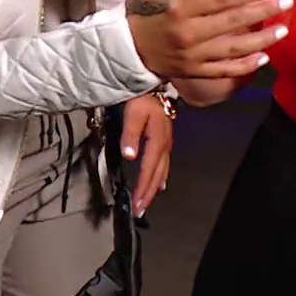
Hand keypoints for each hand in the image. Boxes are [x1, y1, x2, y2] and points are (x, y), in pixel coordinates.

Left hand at [117, 93, 171, 216]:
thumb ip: (131, 134)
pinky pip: (164, 165)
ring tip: (146, 202)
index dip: (142, 188)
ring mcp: (166, 144)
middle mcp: (164, 146)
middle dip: (148, 194)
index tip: (136, 204)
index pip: (148, 170)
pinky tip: (160, 183)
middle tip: (140, 211)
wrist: (154, 84)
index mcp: (157, 142)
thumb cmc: (142, 98)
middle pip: (156, 176)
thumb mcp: (133, 113)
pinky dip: (160, 177)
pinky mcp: (164, 140)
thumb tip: (130, 156)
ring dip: (153, 189)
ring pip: (161, 172)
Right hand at [123, 0, 291, 79]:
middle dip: (263, 11)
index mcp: (180, 8)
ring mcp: (193, 56)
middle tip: (288, 1)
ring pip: (234, 48)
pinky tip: (265, 57)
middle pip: (233, 21)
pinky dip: (246, 66)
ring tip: (283, 29)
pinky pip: (225, 70)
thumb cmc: (142, 12)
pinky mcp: (195, 72)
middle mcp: (188, 33)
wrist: (125, 49)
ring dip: (262, 39)